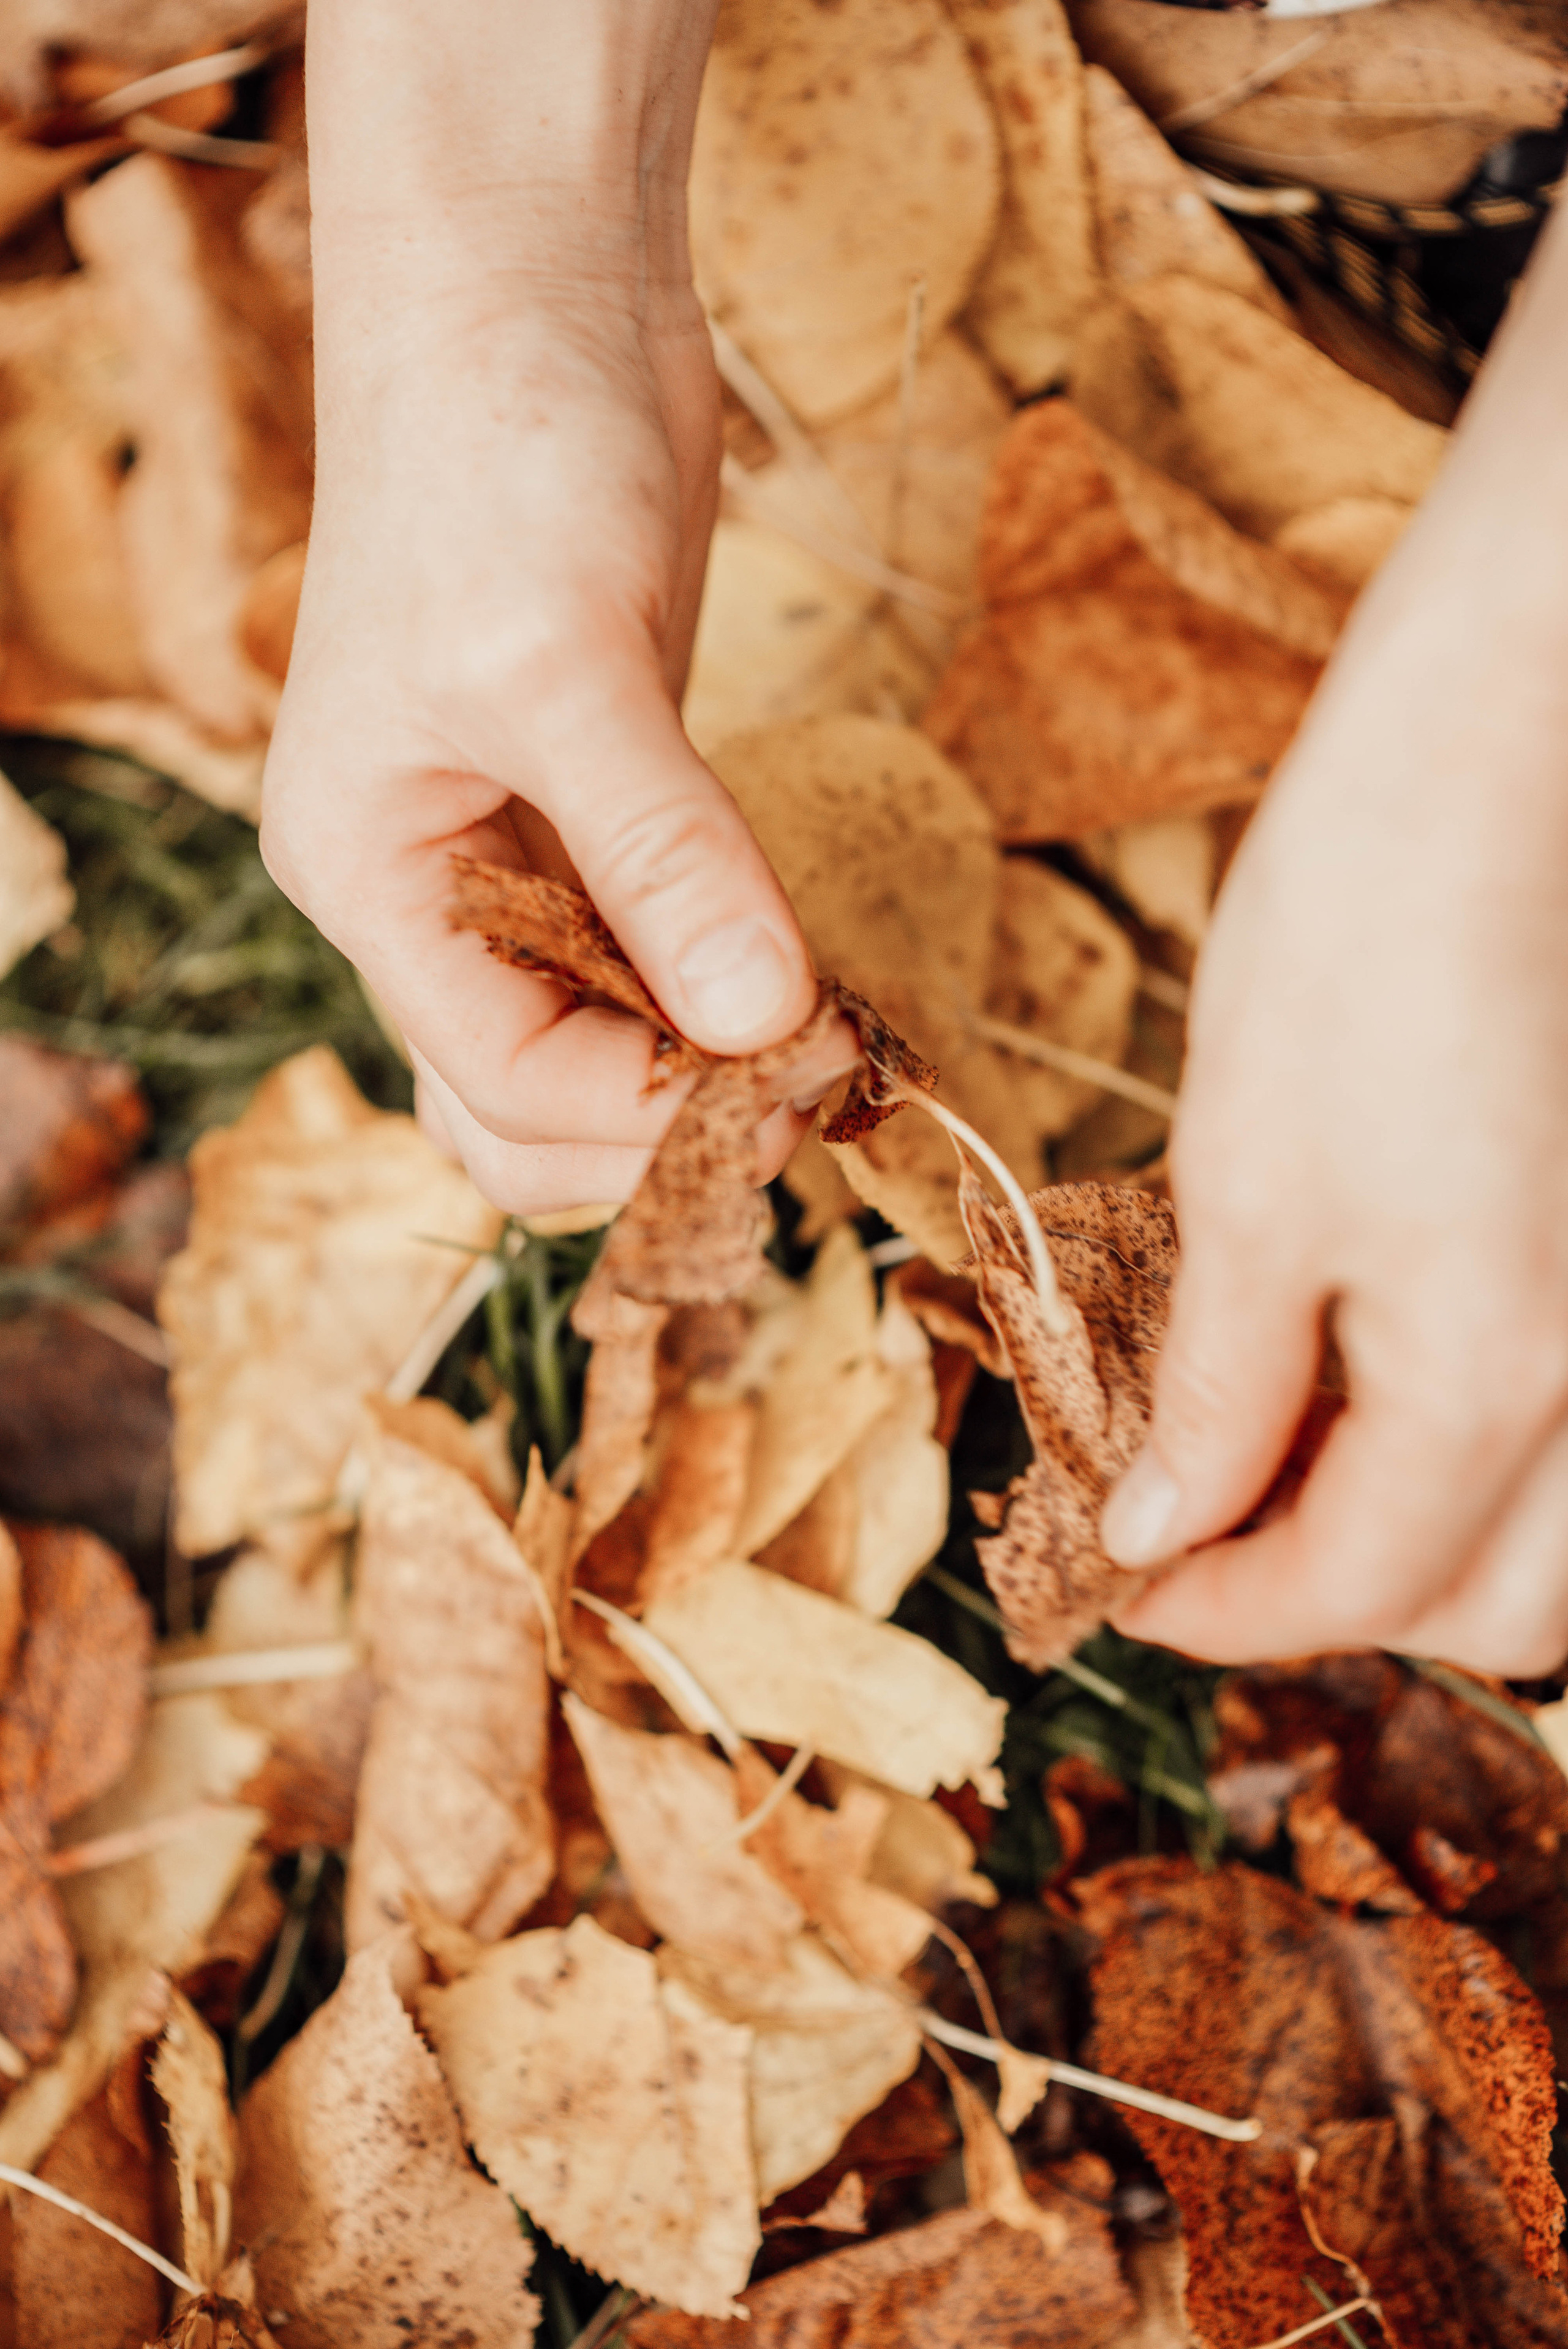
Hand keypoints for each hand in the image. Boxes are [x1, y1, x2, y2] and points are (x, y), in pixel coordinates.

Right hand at [259, 0, 852, 1216]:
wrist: (534, 295)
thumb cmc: (501, 452)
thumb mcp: (567, 662)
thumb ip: (661, 855)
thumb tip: (758, 1028)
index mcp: (370, 875)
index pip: (502, 1083)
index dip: (645, 1116)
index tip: (795, 1084)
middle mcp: (427, 888)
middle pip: (526, 1106)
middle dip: (659, 1129)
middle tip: (811, 1096)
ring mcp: (510, 853)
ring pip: (590, 1049)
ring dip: (694, 1079)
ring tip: (821, 1054)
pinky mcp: (598, 809)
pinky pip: (650, 959)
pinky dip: (719, 994)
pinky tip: (806, 984)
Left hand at [1101, 211, 1567, 1677]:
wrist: (1497, 763)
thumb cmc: (1359, 948)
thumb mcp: (1249, 1186)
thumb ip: (1222, 1389)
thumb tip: (1166, 1532)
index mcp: (1495, 1378)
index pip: (1358, 1585)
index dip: (1224, 1610)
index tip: (1121, 1586)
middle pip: (1496, 1606)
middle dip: (1338, 1597)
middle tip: (1199, 1531)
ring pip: (1553, 1538)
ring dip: (1421, 1543)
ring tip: (1279, 1463)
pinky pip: (1562, 1423)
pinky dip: (1472, 1453)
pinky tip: (1365, 1378)